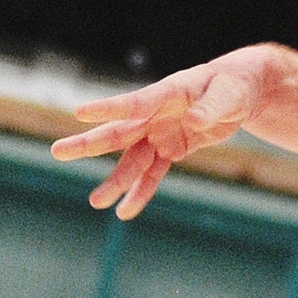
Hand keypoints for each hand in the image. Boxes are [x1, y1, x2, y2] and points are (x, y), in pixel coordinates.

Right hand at [50, 47, 272, 218]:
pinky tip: (125, 212)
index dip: (110, 108)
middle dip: (90, 143)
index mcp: (169, 93)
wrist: (240, 92)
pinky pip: (154, 173)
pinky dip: (142, 192)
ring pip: (133, 159)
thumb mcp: (229, 94)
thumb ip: (211, 107)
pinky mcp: (171, 149)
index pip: (137, 102)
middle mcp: (157, 114)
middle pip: (121, 131)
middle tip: (57, 151)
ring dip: (117, 180)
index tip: (80, 112)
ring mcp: (161, 133)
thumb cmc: (233, 85)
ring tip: (96, 202)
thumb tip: (194, 120)